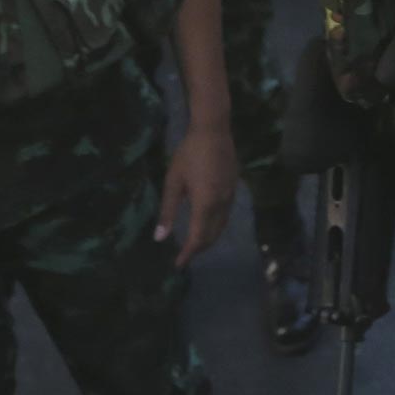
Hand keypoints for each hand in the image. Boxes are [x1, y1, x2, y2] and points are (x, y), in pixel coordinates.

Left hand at [156, 122, 235, 267]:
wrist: (213, 130)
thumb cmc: (188, 153)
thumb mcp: (173, 181)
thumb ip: (167, 211)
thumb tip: (160, 238)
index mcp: (205, 204)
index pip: (197, 238)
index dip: (188, 253)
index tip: (178, 264)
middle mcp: (221, 204)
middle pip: (212, 235)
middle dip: (198, 248)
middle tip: (184, 255)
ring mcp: (230, 196)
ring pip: (221, 226)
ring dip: (208, 238)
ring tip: (194, 243)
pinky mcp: (234, 188)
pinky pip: (226, 215)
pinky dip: (215, 225)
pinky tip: (206, 222)